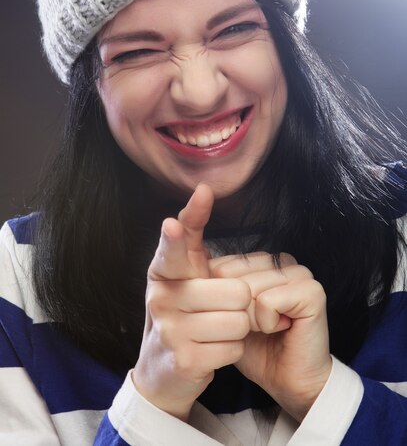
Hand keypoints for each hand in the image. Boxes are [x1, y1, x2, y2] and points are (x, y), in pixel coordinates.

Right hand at [132, 184, 251, 420]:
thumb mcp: (181, 273)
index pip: (172, 248)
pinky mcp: (184, 359)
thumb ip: (191, 232)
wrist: (161, 372)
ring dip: (236, 329)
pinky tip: (211, 351)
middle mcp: (161, 297)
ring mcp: (170, 330)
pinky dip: (232, 351)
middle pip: (235, 291)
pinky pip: (235, 347)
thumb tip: (204, 188)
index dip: (176, 237)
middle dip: (239, 304)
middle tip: (217, 312)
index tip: (172, 226)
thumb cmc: (181, 312)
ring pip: (239, 320)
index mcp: (161, 271)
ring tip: (213, 332)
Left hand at [210, 252, 331, 421]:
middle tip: (254, 327)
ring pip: (247, 289)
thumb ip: (211, 287)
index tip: (236, 318)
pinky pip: (267, 302)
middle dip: (232, 310)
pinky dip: (266, 323)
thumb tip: (187, 262)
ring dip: (249, 320)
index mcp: (262, 261)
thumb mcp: (224, 314)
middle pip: (230, 275)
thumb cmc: (256, 347)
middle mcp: (282, 261)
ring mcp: (299, 273)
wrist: (287, 381)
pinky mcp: (312, 292)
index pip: (221, 264)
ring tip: (267, 329)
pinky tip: (280, 329)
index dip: (218, 298)